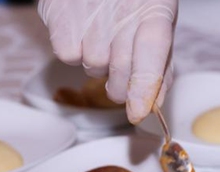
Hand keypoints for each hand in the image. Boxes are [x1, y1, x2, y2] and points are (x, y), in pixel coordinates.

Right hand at [38, 0, 177, 123]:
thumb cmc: (131, 3)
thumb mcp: (155, 25)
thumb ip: (159, 66)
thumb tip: (154, 105)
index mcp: (155, 11)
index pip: (151, 55)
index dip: (144, 87)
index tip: (137, 113)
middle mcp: (123, 11)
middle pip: (121, 71)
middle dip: (122, 88)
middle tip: (121, 77)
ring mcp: (89, 13)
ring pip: (94, 68)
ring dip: (98, 64)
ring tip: (101, 37)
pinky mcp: (59, 13)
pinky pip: (68, 57)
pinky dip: (74, 51)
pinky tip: (82, 31)